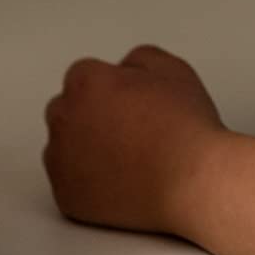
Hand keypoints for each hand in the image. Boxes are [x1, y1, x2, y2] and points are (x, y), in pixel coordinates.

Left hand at [42, 44, 225, 235]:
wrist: (194, 181)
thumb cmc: (185, 129)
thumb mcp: (170, 69)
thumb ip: (137, 59)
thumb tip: (124, 71)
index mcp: (85, 82)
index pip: (85, 77)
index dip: (113, 90)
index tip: (133, 106)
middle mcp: (64, 117)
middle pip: (68, 110)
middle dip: (92, 117)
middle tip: (131, 133)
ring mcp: (61, 159)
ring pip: (65, 147)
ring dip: (85, 149)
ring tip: (128, 160)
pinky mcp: (66, 196)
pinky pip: (69, 184)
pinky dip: (87, 183)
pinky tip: (119, 182)